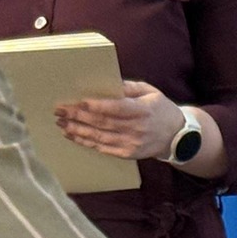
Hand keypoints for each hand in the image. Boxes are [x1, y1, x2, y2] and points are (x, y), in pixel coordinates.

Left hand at [54, 80, 184, 160]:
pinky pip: (102, 148)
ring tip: (61, 123)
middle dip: (78, 116)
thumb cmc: (161, 109)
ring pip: (99, 137)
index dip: (96, 106)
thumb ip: (129, 87)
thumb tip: (109, 83)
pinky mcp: (126, 154)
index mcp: (142, 110)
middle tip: (60, 110)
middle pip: (102, 123)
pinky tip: (73, 135)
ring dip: (77, 130)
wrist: (176, 136)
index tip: (78, 101)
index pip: (116, 108)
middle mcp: (136, 128)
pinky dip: (86, 142)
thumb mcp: (150, 92)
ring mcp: (131, 144)